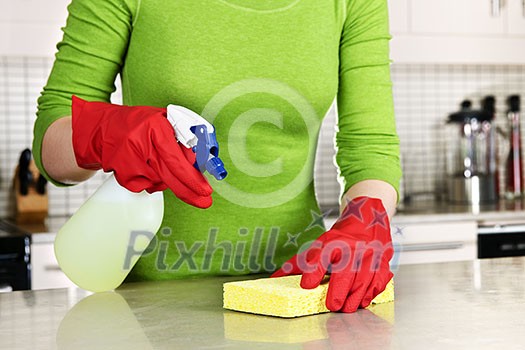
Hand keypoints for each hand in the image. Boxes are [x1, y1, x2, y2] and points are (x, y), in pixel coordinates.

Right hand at [71, 96, 212, 207]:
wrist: (103, 127)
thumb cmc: (140, 124)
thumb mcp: (164, 121)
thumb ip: (182, 139)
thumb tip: (200, 163)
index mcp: (155, 127)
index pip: (176, 158)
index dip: (192, 177)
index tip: (205, 190)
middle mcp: (139, 143)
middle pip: (168, 175)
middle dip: (189, 191)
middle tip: (204, 202)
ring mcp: (127, 160)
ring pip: (158, 182)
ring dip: (164, 179)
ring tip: (155, 162)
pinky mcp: (120, 173)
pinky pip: (143, 187)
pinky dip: (149, 182)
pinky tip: (143, 167)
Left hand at [272, 197, 393, 311]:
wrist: (368, 220)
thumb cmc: (341, 239)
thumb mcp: (318, 246)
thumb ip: (298, 264)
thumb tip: (274, 280)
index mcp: (333, 242)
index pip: (321, 254)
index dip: (313, 270)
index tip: (306, 285)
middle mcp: (352, 247)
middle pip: (346, 270)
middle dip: (339, 291)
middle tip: (332, 305)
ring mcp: (370, 255)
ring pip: (364, 278)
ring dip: (355, 297)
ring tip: (346, 308)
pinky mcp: (383, 262)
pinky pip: (379, 280)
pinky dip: (371, 293)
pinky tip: (362, 300)